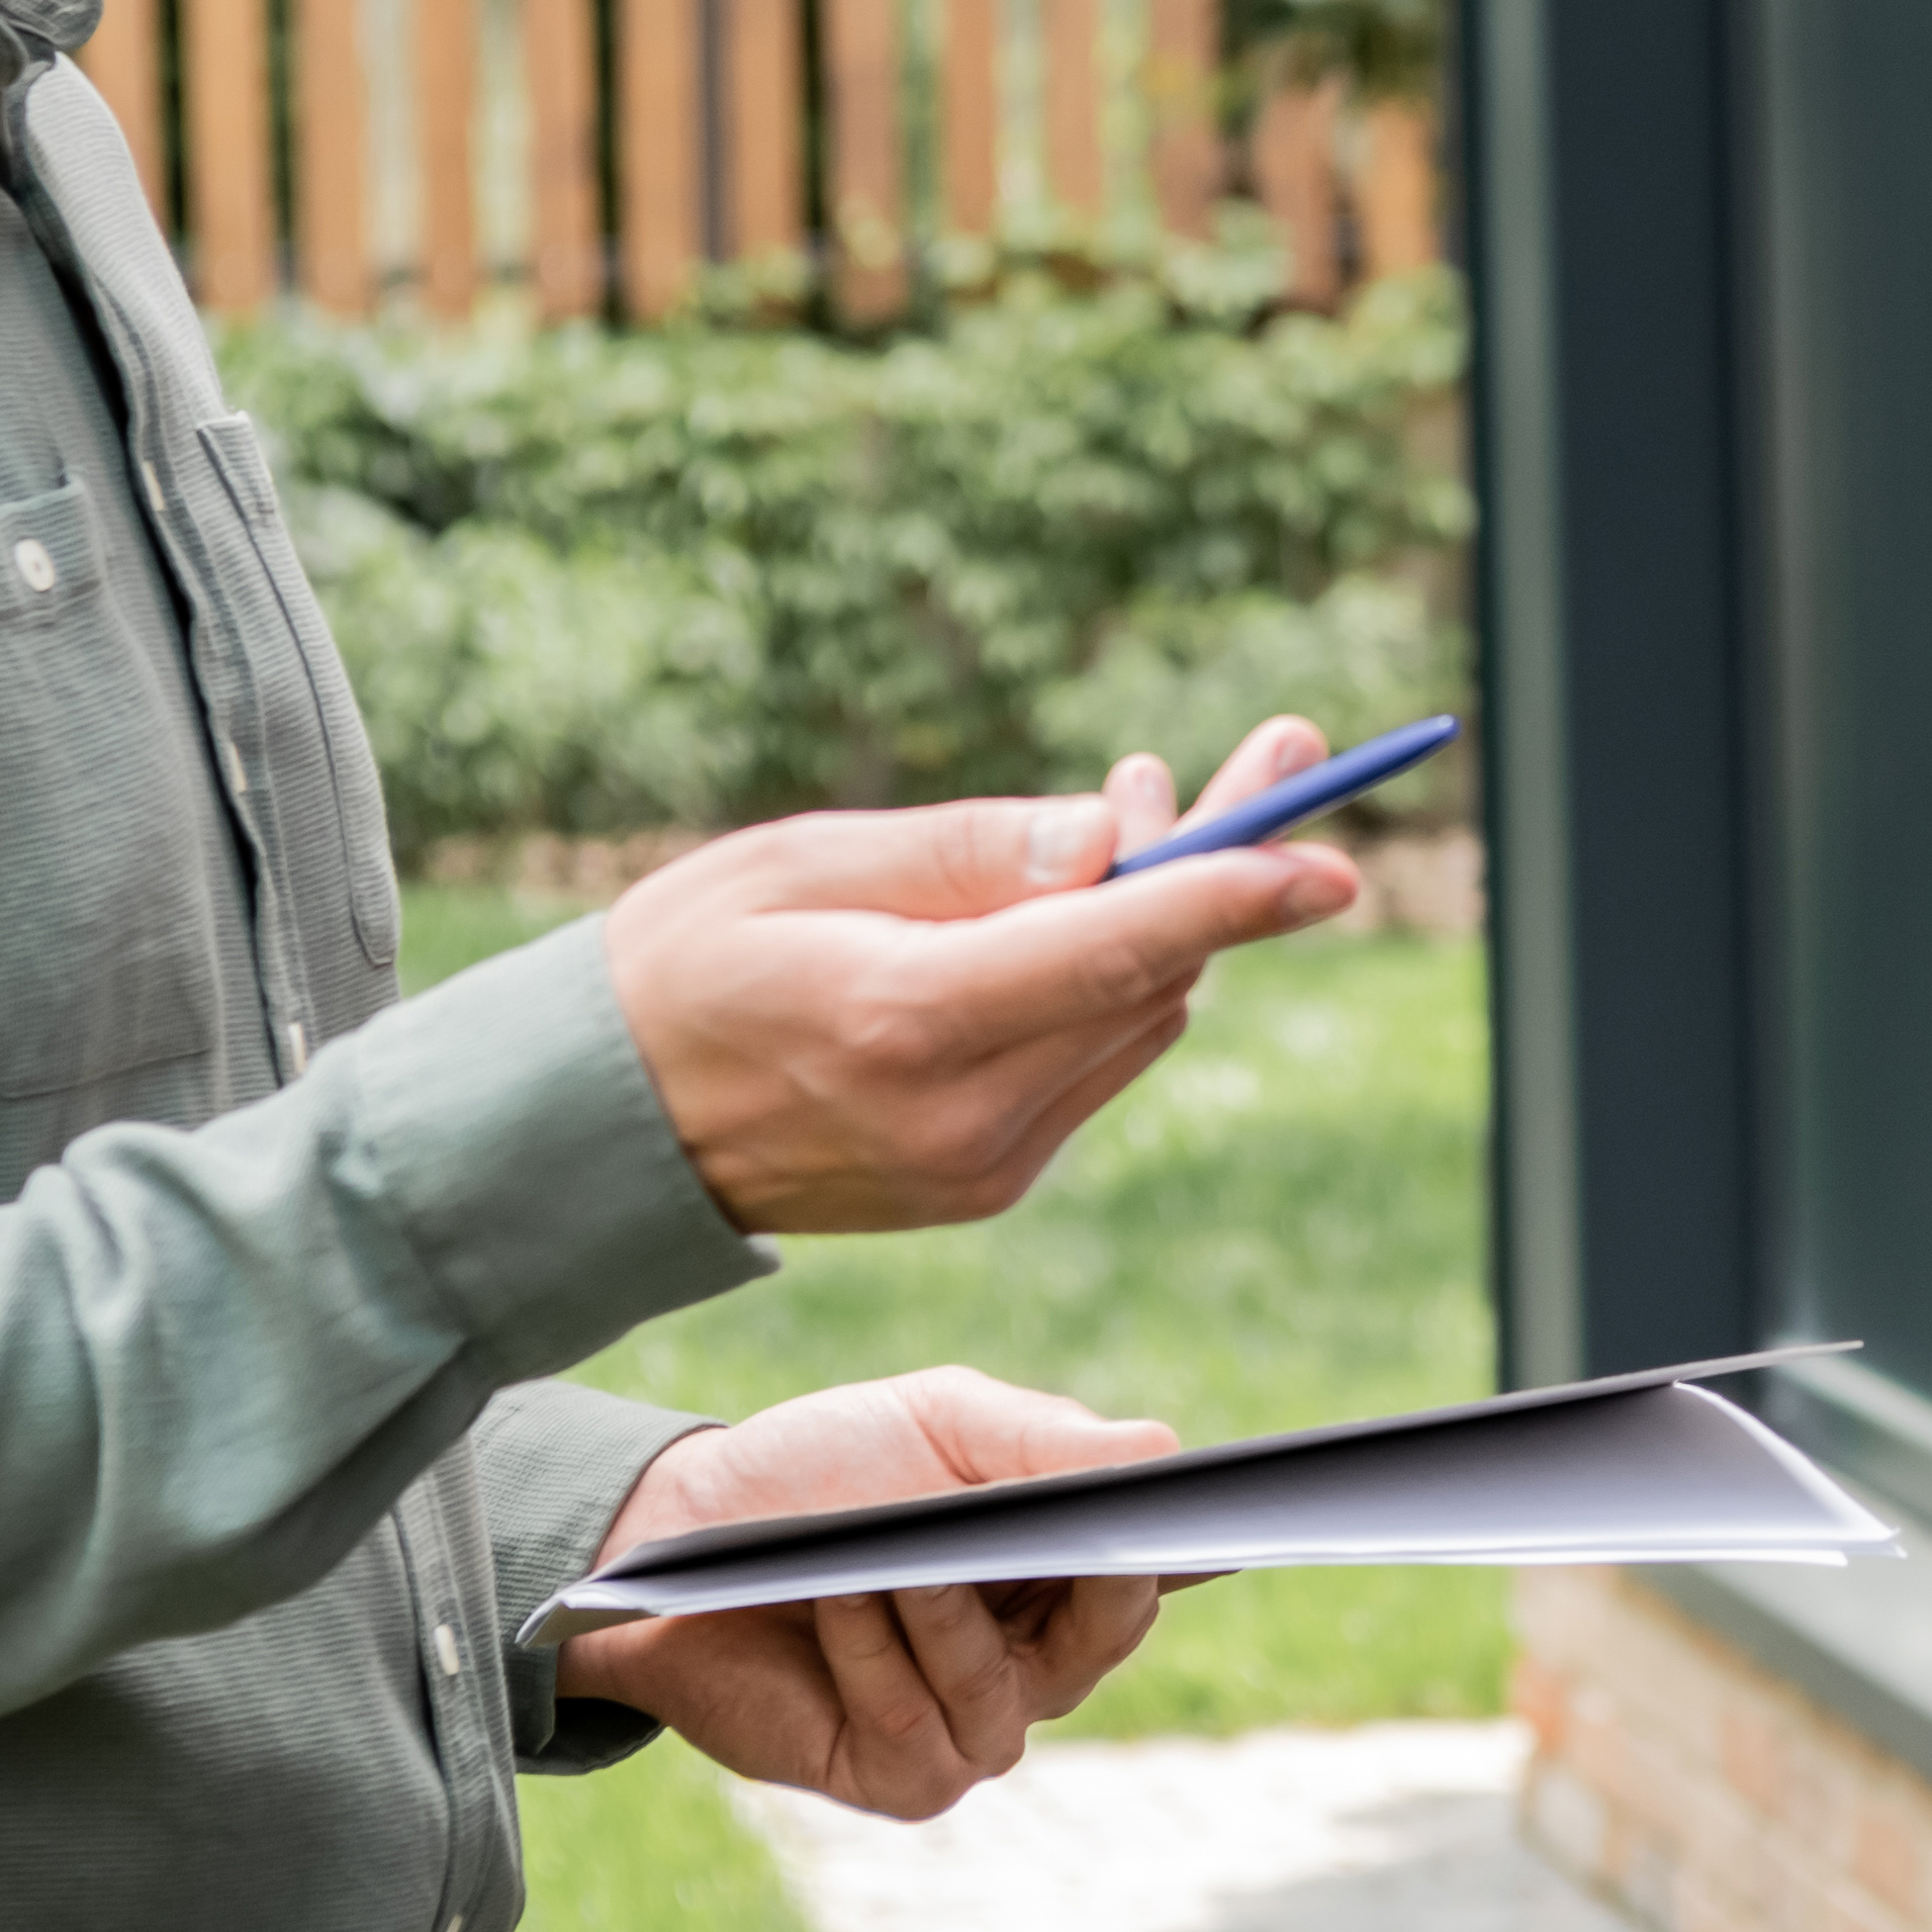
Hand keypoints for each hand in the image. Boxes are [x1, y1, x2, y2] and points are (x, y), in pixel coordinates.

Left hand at [546, 1370, 1186, 1815]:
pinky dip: (876, 1656)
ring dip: (941, 1613)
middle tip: (1052, 1530)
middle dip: (1078, 1579)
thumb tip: (1160, 1453)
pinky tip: (837, 1602)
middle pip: (1105, 1639)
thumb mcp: (939, 1424)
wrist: (678, 1541)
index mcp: (1060, 1578)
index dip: (1165, 1547)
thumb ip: (1046, 1438)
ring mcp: (971, 1731)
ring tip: (883, 1557)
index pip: (1148, 1578)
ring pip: (1002, 1690)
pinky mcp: (901, 1779)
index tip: (1168, 1511)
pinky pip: (919, 1727)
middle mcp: (1033, 1666)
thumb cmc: (820, 1475)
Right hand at [598, 717, 1353, 1236]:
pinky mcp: (987, 1184)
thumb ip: (967, 852)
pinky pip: (1095, 1062)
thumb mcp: (801, 859)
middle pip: (1152, 981)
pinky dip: (1112, 980)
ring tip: (1127, 813)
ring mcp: (980, 1167)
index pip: (1106, 955)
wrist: (603, 1127)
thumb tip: (1111, 838)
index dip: (1228, 900)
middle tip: (1275, 747)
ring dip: (1167, 918)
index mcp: (903, 1024)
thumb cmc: (686, 959)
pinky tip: (1074, 911)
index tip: (1328, 862)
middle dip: (1218, 866)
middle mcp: (959, 1117)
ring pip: (1140, 1021)